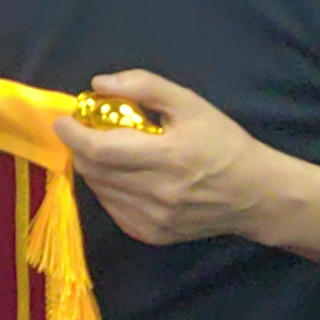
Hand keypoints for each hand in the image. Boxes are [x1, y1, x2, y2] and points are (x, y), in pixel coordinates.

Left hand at [54, 68, 291, 246]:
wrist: (257, 195)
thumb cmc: (224, 144)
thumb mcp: (190, 104)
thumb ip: (144, 86)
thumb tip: (98, 84)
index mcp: (168, 158)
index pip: (100, 149)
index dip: (73, 133)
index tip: (63, 119)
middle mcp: (156, 194)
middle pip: (93, 169)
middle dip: (81, 146)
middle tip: (88, 130)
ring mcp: (152, 219)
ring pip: (98, 189)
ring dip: (93, 166)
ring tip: (110, 150)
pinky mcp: (150, 234)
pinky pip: (111, 207)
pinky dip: (107, 187)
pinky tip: (126, 175)